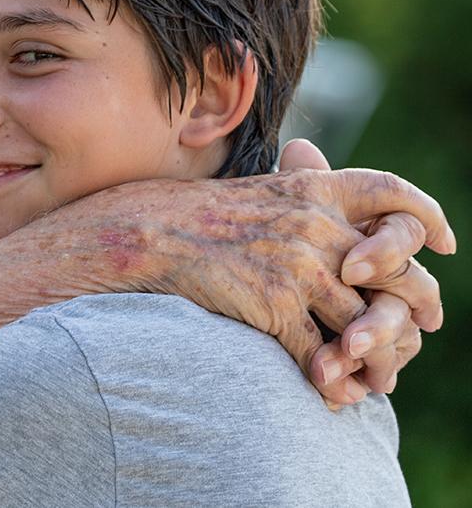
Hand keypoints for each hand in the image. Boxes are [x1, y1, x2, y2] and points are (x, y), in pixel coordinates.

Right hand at [73, 150, 454, 391]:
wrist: (141, 233)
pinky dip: (332, 378)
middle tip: (424, 326)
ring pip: (363, 321)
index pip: (389, 193)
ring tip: (380, 379)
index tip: (443, 243)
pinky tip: (333, 393)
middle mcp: (313, 225)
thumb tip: (320, 200)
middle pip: (393, 269)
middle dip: (416, 304)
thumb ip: (294, 196)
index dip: (425, 216)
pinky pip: (319, 351)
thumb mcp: (251, 193)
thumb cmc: (190, 216)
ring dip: (377, 359)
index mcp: (310, 191)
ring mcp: (296, 266)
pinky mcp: (273, 303)